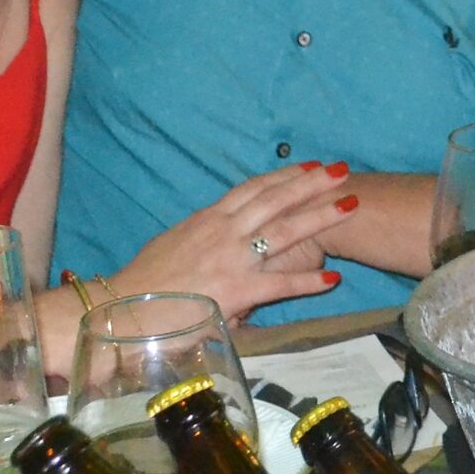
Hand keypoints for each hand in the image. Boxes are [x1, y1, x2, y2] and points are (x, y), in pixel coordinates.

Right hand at [115, 162, 363, 322]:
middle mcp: (223, 232)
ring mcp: (232, 259)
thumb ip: (202, 242)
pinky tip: (333, 278)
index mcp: (208, 220)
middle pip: (276, 199)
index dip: (283, 175)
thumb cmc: (144, 283)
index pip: (252, 189)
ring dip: (321, 216)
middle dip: (312, 183)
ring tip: (351, 204)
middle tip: (342, 170)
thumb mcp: (174, 247)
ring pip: (285, 231)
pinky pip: (281, 284)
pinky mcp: (236, 291)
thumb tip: (216, 244)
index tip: (308, 165)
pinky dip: (308, 281)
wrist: (123, 309)